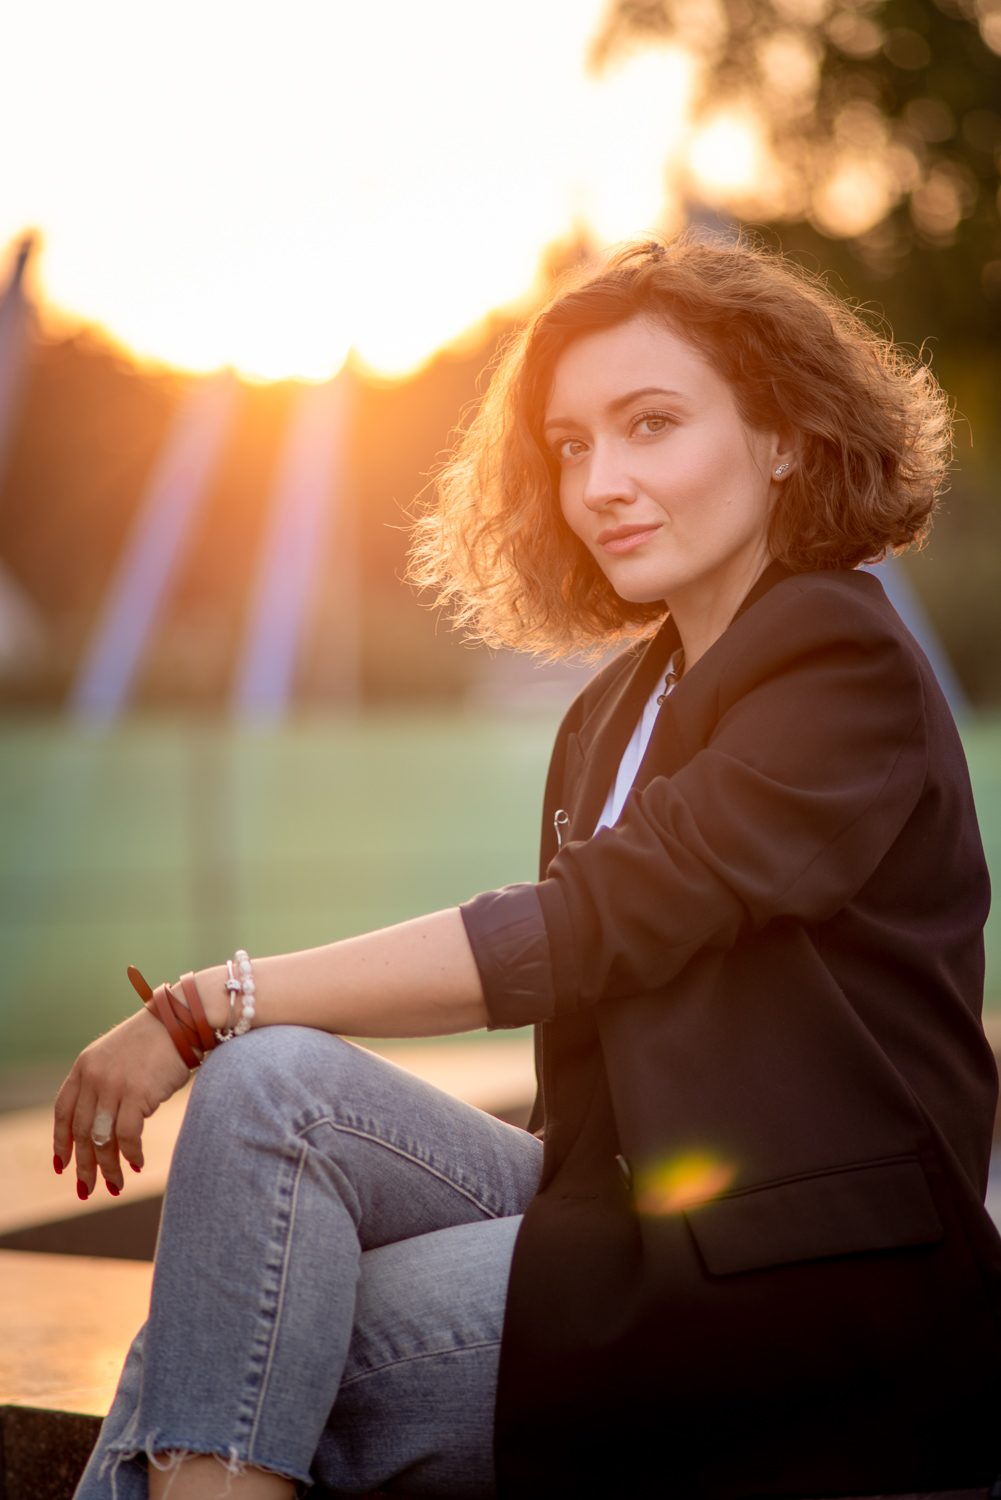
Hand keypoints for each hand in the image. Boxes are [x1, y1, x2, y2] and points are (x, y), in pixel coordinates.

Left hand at [53, 1006, 190, 1197]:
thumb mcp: (117, 1056)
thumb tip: (99, 1126)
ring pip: (103, 1138)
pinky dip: (131, 1154)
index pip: (63, 1111)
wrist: (182, 1020)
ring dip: (108, 1167)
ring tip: (115, 1185)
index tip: (62, 1165)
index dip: (60, 1141)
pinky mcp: (138, 1093)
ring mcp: (114, 1085)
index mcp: (84, 1066)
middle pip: (81, 1131)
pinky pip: (128, 1135)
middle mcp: (94, 1076)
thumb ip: (102, 1083)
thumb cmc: (156, 1041)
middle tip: (87, 1189)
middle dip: (84, 1165)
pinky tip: (137, 1164)